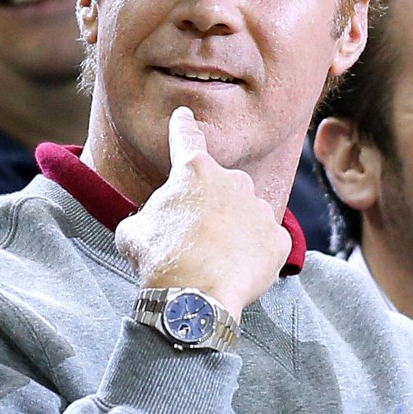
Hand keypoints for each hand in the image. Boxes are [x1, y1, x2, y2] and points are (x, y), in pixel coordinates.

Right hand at [115, 106, 291, 320]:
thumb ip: (147, 215)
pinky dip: (252, 253)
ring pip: (245, 213)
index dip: (183, 125)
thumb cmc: (161, 260)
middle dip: (208, 206)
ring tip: (214, 259)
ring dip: (232, 229)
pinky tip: (235, 269)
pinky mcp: (278, 238)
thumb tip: (150, 221)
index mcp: (194, 172)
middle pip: (219, 187)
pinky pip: (264, 241)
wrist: (195, 298)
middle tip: (192, 237)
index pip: (186, 138)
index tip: (185, 115)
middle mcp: (233, 180)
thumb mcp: (134, 232)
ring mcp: (260, 209)